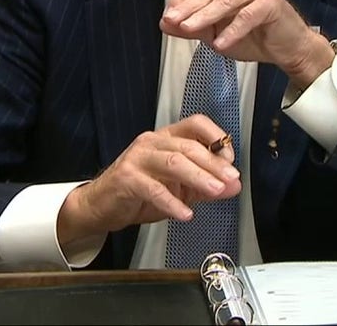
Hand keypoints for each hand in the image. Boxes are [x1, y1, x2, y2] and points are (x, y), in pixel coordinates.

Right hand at [57, 114, 240, 244]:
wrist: (102, 205)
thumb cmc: (140, 192)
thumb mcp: (179, 189)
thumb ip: (206, 186)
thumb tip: (235, 185)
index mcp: (167, 138)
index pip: (196, 124)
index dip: (216, 138)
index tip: (231, 160)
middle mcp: (152, 142)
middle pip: (188, 146)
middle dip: (213, 163)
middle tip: (230, 179)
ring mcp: (137, 158)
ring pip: (173, 162)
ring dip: (198, 177)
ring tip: (215, 191)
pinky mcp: (126, 178)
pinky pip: (153, 189)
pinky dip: (171, 202)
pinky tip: (184, 213)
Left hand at [159, 0, 333, 87]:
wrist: (288, 48)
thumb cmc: (254, 35)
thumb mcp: (215, 33)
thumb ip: (192, 27)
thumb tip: (165, 23)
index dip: (180, 1)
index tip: (167, 16)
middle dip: (188, 8)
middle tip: (172, 21)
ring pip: (225, 1)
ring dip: (205, 17)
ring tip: (189, 29)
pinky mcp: (271, 1)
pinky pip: (246, 16)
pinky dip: (231, 31)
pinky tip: (220, 44)